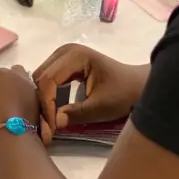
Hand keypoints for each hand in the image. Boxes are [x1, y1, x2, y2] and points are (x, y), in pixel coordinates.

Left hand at [0, 65, 39, 139]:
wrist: (8, 131)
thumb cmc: (27, 116)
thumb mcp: (35, 98)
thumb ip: (27, 87)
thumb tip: (22, 86)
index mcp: (18, 73)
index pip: (18, 70)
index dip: (19, 80)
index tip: (21, 90)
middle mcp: (1, 74)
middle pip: (3, 75)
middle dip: (5, 83)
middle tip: (10, 97)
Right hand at [33, 44, 149, 141]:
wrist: (137, 86)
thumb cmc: (123, 94)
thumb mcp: (101, 107)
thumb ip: (76, 113)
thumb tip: (54, 123)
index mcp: (75, 55)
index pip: (49, 80)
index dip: (47, 104)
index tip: (52, 127)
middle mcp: (65, 51)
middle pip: (41, 78)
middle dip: (42, 103)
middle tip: (48, 126)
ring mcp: (63, 56)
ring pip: (41, 80)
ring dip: (43, 101)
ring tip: (51, 121)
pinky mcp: (64, 64)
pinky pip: (48, 80)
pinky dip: (49, 96)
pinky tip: (54, 111)